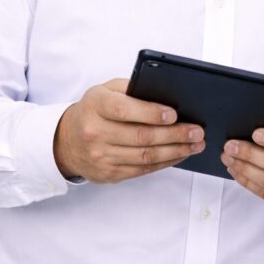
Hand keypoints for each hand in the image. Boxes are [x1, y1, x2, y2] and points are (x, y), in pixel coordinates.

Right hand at [53, 78, 204, 182]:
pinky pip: (142, 170)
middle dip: (174, 134)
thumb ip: (131, 89)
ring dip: (175, 151)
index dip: (150, 113)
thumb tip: (166, 96)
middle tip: (196, 131)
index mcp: (96, 105)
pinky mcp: (108, 173)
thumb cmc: (94, 110)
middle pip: (140, 136)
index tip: (174, 114)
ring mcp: (101, 156)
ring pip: (145, 156)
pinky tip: (179, 154)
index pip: (124, 110)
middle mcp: (95, 132)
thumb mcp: (106, 90)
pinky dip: (165, 162)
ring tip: (195, 144)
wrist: (67, 141)